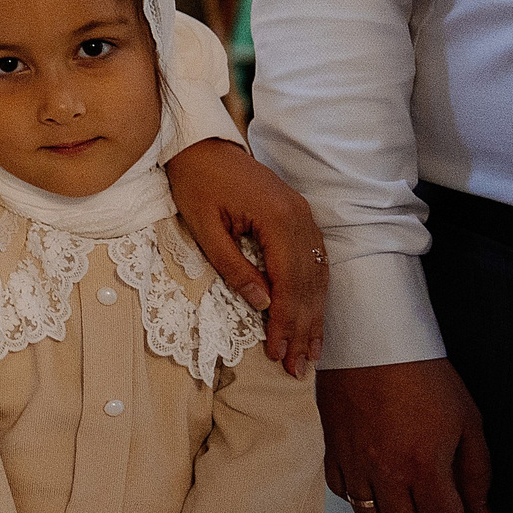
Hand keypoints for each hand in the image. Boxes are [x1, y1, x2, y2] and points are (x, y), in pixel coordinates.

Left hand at [166, 136, 328, 375]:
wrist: (201, 144)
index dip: (286, 322)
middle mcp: (301, 218)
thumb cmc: (195, 182)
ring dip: (314, 316)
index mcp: (278, 219)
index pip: (289, 283)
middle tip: (297, 367)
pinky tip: (313, 316)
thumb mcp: (204, 227)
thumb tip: (262, 305)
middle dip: (302, 329)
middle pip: (308, 285)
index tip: (278, 354)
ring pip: (317, 276)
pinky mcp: (299, 216)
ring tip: (310, 353)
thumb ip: (232, 266)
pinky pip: (315, 261)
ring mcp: (304, 216)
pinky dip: (314, 293)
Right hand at [320, 359, 490, 512]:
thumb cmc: (423, 373)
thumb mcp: (468, 420)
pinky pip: (341, 490)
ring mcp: (354, 460)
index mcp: (423, 465)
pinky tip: (375, 496)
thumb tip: (480, 512)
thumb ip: (477, 472)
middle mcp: (385, 470)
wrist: (373, 337)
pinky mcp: (331, 445)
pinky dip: (360, 502)